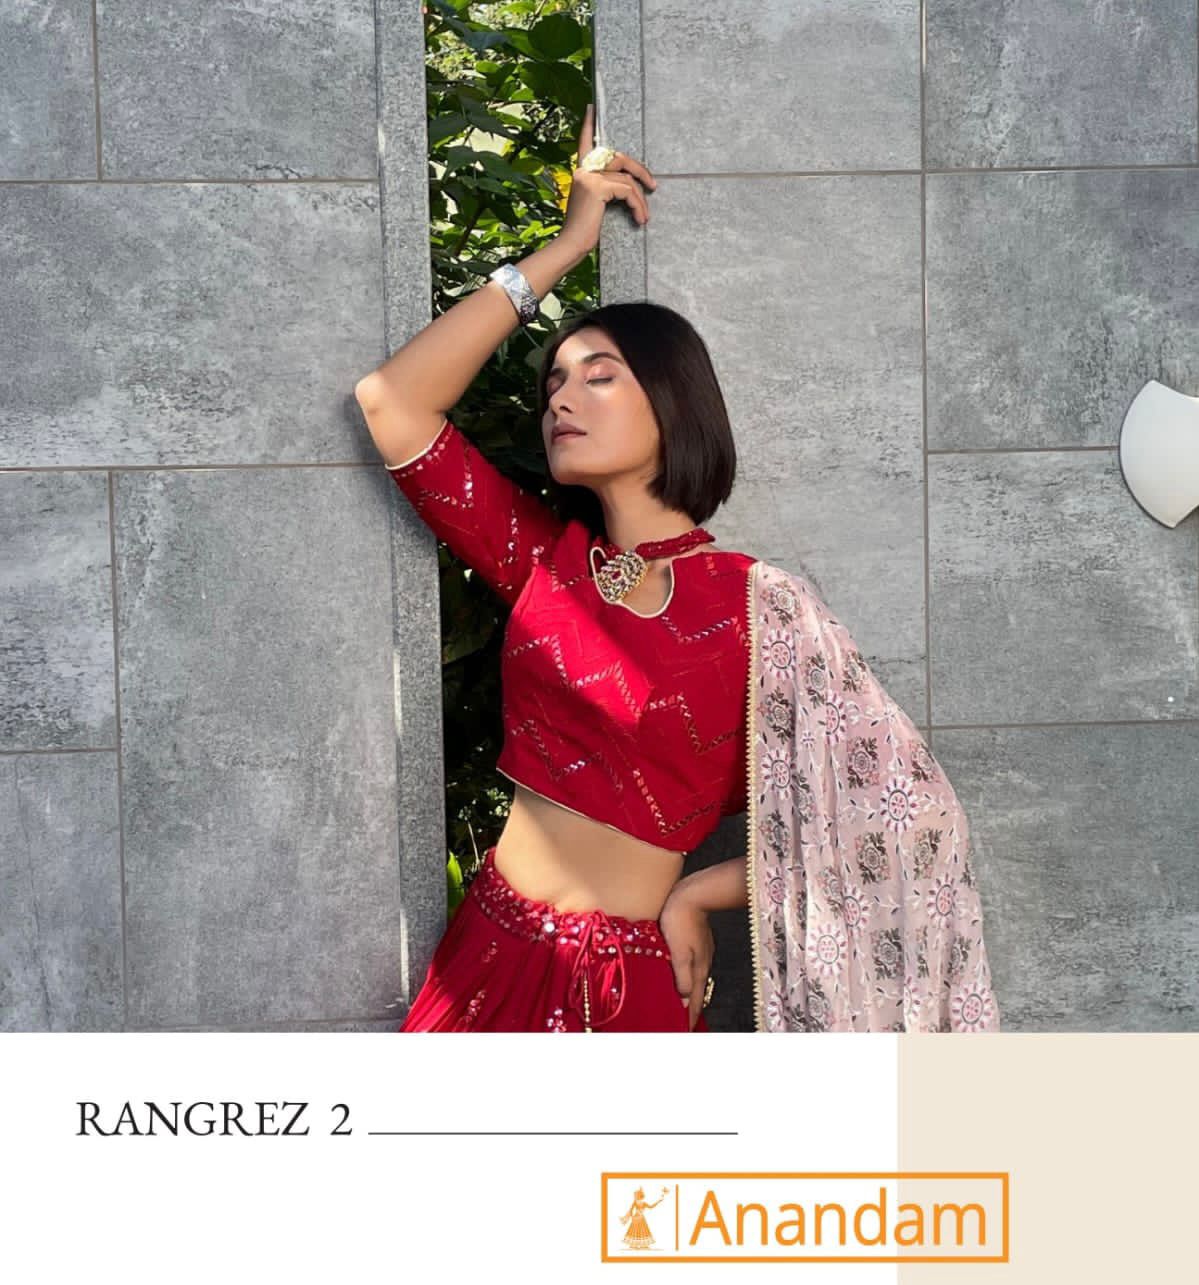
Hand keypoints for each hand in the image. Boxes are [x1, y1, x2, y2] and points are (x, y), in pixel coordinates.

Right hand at [558, 103, 657, 257]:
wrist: (572, 245)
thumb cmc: (584, 230)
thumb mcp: (594, 205)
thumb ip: (605, 189)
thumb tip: (628, 186)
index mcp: (581, 173)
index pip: (585, 144)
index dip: (589, 126)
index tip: (591, 107)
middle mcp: (583, 170)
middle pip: (619, 158)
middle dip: (640, 171)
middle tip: (653, 186)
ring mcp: (589, 176)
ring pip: (627, 178)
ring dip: (640, 198)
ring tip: (643, 216)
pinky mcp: (597, 187)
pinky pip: (627, 190)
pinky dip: (638, 205)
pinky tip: (639, 219)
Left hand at [658, 880, 713, 1031]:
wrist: (692, 893)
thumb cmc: (680, 919)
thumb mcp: (678, 951)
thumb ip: (682, 977)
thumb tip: (685, 1001)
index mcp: (698, 968)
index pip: (695, 1001)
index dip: (690, 1018)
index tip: (686, 1032)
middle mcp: (703, 963)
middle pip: (698, 993)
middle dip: (691, 1011)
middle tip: (683, 1025)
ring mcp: (702, 953)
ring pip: (696, 980)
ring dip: (690, 996)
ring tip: (683, 1007)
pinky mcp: (698, 943)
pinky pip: (694, 968)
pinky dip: (688, 980)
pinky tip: (682, 978)